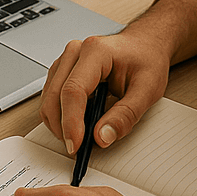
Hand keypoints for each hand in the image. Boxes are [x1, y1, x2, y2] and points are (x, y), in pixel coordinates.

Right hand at [40, 0, 196, 154]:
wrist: (145, 45)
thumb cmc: (146, 60)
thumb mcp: (148, 89)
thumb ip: (126, 115)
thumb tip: (101, 137)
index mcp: (96, 51)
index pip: (73, 90)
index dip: (71, 122)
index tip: (76, 146)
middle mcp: (75, 52)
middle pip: (54, 96)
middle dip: (62, 128)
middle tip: (79, 150)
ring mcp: (66, 60)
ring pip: (48, 98)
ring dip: (59, 123)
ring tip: (81, 137)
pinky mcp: (62, 70)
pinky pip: (51, 97)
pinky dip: (60, 116)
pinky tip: (78, 123)